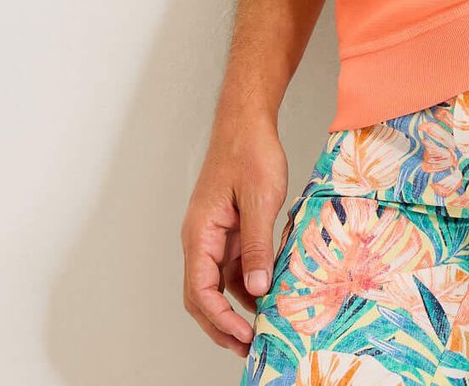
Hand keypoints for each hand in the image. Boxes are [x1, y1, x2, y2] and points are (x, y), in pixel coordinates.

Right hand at [181, 105, 288, 356]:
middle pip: (202, 295)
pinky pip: (233, 266)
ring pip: (218, 284)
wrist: (247, 121)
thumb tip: (257, 290)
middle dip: (222, 325)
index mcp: (200, 233)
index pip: (200, 291)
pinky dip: (247, 285)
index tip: (244, 336)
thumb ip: (258, 246)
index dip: (220, 320)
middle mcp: (201, 238)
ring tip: (261, 328)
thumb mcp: (261, 199)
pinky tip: (268, 294)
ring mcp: (215, 234)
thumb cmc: (249, 151)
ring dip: (236, 308)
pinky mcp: (229, 229)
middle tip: (249, 347)